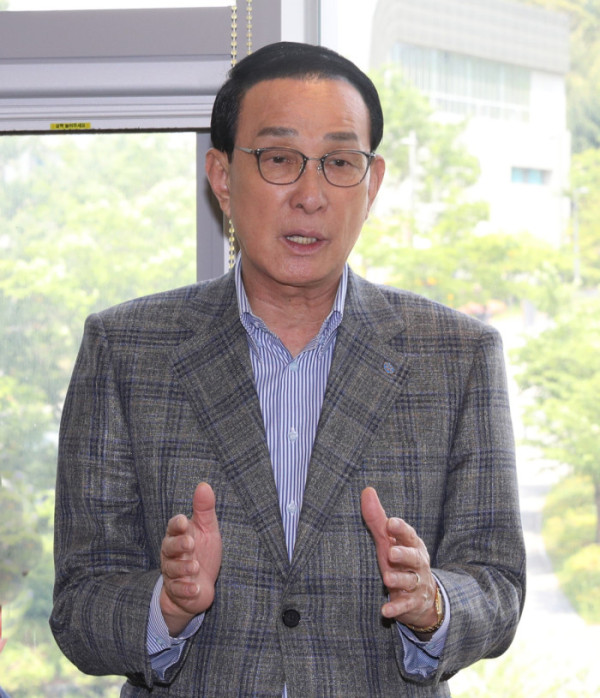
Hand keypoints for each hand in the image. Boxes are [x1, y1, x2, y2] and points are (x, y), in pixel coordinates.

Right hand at [160, 482, 221, 634]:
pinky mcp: (178, 591)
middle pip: (169, 547)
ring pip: (172, 569)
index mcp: (179, 535)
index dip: (177, 525)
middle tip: (190, 544)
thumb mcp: (207, 529)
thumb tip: (204, 485)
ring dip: (183, 568)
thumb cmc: (203, 552)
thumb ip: (204, 509)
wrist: (200, 584)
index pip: (174, 527)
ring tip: (195, 566)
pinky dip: (186, 589)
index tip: (184, 522)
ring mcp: (173, 573)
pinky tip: (195, 588)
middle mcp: (172, 553)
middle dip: (179, 545)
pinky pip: (178, 590)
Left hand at [361, 486, 437, 629]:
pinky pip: (406, 605)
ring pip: (410, 580)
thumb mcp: (388, 540)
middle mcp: (418, 563)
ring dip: (399, 580)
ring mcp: (417, 584)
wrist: (422, 595)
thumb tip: (367, 490)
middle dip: (403, 554)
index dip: (400, 529)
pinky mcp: (412, 602)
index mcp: (412, 544)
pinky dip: (396, 608)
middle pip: (414, 557)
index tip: (390, 522)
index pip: (408, 535)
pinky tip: (385, 611)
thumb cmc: (400, 560)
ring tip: (387, 578)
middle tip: (391, 552)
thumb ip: (377, 518)